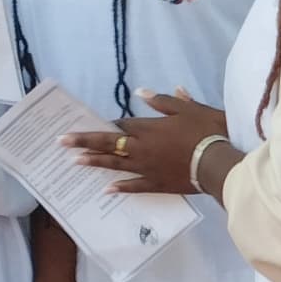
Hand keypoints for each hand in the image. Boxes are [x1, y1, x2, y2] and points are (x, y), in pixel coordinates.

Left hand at [68, 90, 229, 194]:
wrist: (219, 163)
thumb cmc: (207, 133)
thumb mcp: (188, 110)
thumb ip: (164, 102)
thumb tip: (141, 93)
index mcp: (149, 128)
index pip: (122, 124)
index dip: (109, 123)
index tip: (92, 122)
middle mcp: (142, 148)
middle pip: (109, 143)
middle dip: (84, 141)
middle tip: (61, 141)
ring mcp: (148, 168)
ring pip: (116, 164)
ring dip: (95, 162)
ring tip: (75, 161)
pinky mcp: (158, 184)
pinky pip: (135, 186)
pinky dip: (122, 187)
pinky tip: (107, 189)